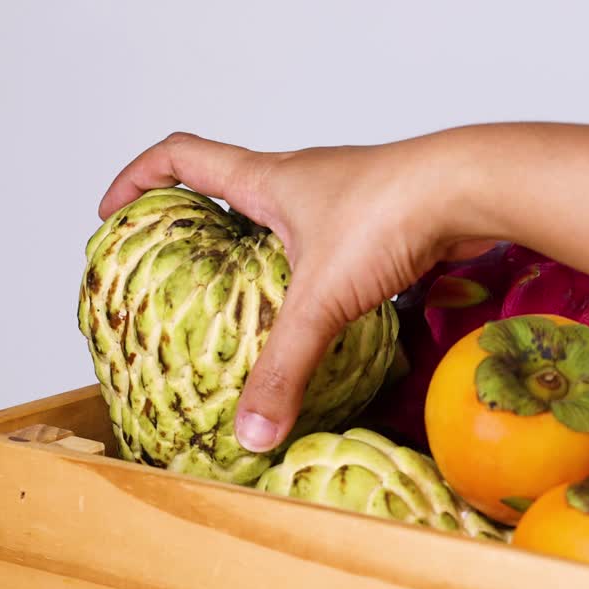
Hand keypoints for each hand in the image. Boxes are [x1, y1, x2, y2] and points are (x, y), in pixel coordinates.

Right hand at [98, 131, 494, 452]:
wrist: (473, 189)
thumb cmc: (392, 214)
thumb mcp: (322, 299)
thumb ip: (284, 367)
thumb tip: (252, 431)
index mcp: (268, 180)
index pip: (181, 156)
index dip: (139, 177)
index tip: (114, 212)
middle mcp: (304, 182)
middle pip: (232, 185)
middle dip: (200, 220)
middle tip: (181, 265)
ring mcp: (348, 199)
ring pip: (291, 218)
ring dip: (266, 250)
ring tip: (251, 299)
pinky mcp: (386, 221)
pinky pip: (337, 245)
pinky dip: (320, 273)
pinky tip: (331, 312)